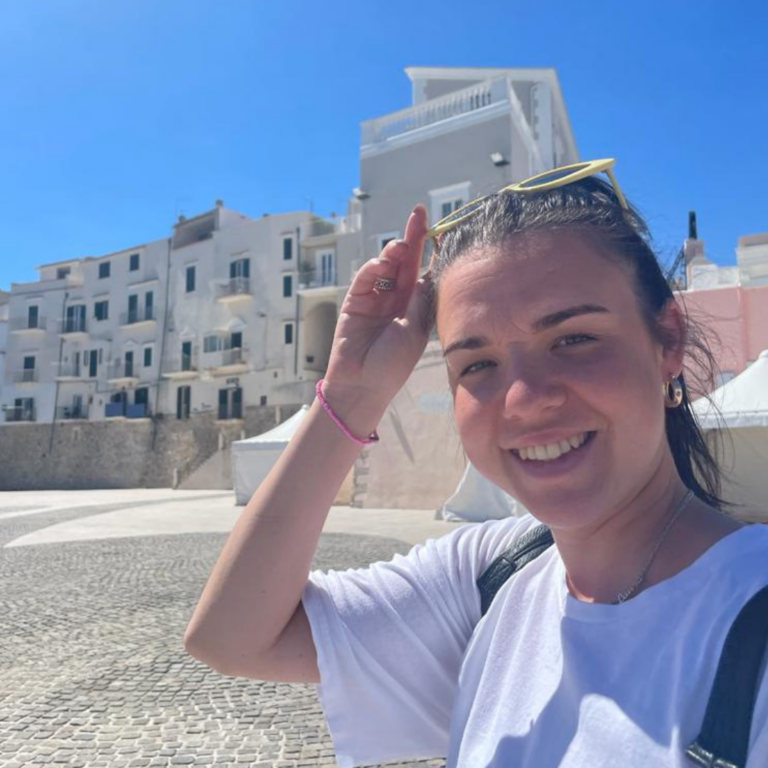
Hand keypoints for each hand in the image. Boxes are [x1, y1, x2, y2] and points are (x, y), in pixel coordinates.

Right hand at [321, 204, 433, 418]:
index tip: (444, 230)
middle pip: (407, 262)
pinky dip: (374, 266)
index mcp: (415, 309)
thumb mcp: (415, 331)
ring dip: (395, 251)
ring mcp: (376, 299)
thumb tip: (428, 271)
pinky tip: (383, 262)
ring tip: (402, 244)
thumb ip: (419, 301)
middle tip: (419, 213)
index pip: (425, 273)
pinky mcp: (355, 300)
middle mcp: (397, 300)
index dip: (433, 253)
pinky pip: (366, 277)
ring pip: (387, 266)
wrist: (362, 384)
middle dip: (413, 237)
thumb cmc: (393, 365)